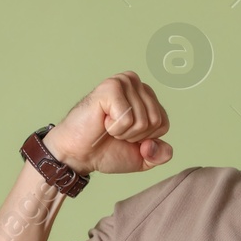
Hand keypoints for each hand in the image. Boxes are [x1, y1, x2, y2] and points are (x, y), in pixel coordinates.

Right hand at [43, 71, 172, 174]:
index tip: (125, 136)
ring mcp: (123, 82)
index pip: (163, 123)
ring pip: (143, 120)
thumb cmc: (105, 150)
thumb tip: (154, 144)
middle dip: (135, 136)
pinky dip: (115, 128)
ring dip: (123, 132)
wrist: (77, 155)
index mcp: (145, 95)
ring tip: (107, 126)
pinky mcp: (111, 87)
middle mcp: (135, 83)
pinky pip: (128, 119)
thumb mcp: (142, 157)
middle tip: (114, 131)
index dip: (145, 139)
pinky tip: (102, 121)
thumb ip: (161, 154)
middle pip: (156, 121)